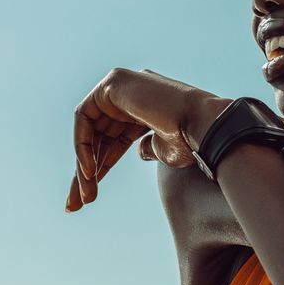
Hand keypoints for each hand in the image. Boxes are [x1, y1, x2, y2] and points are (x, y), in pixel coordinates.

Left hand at [66, 68, 227, 212]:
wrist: (206, 127)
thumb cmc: (192, 142)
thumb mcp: (165, 150)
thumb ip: (148, 148)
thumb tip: (140, 150)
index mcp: (146, 109)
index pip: (113, 140)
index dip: (101, 167)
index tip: (90, 196)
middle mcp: (133, 93)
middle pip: (97, 136)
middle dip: (86, 171)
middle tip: (77, 203)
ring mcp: (123, 84)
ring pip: (88, 130)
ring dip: (84, 164)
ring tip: (85, 194)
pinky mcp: (114, 82)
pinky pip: (85, 118)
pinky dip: (82, 145)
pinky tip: (88, 171)